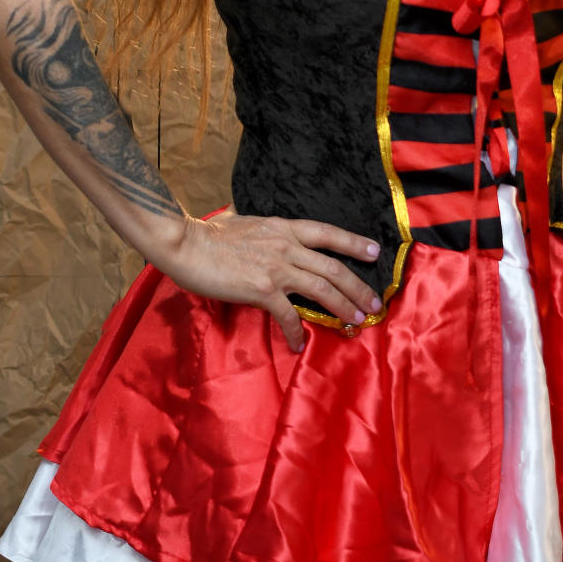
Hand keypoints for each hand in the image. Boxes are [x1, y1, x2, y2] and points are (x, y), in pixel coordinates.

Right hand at [155, 209, 383, 351]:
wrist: (187, 244)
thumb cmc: (208, 233)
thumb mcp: (242, 220)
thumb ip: (256, 224)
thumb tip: (247, 217)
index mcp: (283, 228)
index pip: (327, 233)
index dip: (354, 243)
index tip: (375, 252)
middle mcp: (286, 246)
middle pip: (333, 267)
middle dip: (358, 287)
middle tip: (374, 304)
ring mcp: (276, 268)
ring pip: (322, 289)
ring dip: (343, 307)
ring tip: (356, 322)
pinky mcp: (262, 289)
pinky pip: (288, 315)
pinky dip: (296, 332)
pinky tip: (299, 344)